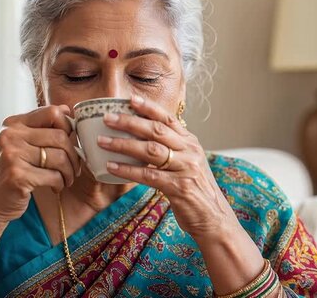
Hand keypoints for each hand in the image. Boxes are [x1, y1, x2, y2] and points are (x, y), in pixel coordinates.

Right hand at [0, 105, 80, 226]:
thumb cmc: (10, 172)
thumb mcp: (20, 144)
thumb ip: (40, 127)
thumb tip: (66, 109)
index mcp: (13, 123)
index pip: (52, 112)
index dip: (68, 127)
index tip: (70, 143)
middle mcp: (10, 136)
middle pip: (60, 136)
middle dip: (73, 155)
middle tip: (73, 168)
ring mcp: (11, 155)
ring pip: (60, 157)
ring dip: (69, 172)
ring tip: (66, 179)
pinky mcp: (17, 176)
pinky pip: (54, 176)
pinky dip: (60, 183)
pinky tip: (55, 187)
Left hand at [97, 95, 238, 239]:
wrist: (214, 218)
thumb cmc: (195, 191)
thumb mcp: (187, 164)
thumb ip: (171, 150)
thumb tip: (141, 140)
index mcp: (191, 142)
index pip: (168, 119)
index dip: (149, 108)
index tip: (130, 99)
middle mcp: (190, 151)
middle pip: (156, 130)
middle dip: (129, 122)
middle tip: (108, 118)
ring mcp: (186, 168)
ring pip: (150, 150)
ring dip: (123, 144)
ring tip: (102, 142)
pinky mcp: (179, 187)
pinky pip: (148, 175)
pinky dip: (127, 170)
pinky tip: (112, 166)